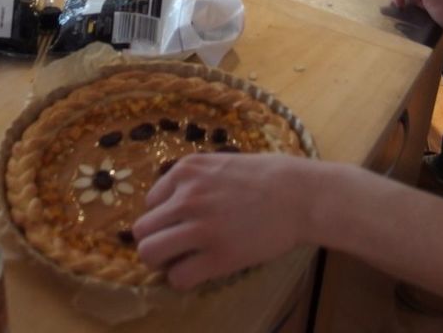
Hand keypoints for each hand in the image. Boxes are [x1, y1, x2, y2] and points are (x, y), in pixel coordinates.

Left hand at [132, 153, 312, 289]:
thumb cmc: (267, 176)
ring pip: (149, 254)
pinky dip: (184, 279)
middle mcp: (186, 197)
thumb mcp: (221, 164)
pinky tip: (201, 271)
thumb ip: (194, 180)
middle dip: (156, 240)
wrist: (300, 195)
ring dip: (163, 261)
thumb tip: (170, 203)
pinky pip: (178, 278)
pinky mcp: (217, 256)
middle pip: (141, 230)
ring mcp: (200, 227)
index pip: (150, 202)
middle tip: (176, 246)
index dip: (164, 217)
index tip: (182, 223)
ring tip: (182, 260)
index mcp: (186, 170)